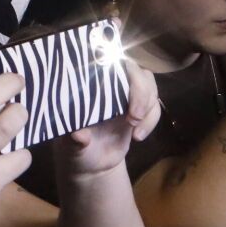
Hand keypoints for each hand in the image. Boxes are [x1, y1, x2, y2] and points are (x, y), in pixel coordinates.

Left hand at [56, 60, 160, 175]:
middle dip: (140, 90)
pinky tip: (137, 137)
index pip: (106, 61)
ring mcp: (124, 96)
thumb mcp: (70, 147)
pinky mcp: (138, 109)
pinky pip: (154, 104)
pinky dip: (151, 119)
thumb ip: (75, 141)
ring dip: (148, 104)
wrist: (93, 165)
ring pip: (148, 83)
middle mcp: (108, 86)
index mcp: (88, 87)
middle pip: (133, 68)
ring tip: (135, 130)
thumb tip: (79, 135)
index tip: (123, 90)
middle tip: (134, 116)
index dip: (119, 68)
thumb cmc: (74, 149)